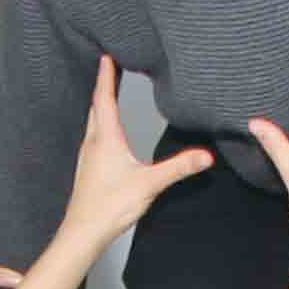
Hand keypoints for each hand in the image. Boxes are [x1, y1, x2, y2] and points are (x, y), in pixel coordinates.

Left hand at [54, 51, 213, 252]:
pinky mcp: (88, 169)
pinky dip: (99, 124)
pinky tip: (106, 134)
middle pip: (96, 106)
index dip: (106, 76)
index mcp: (106, 139)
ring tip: (107, 93)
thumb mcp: (150, 184)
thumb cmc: (110, 207)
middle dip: (103, 86)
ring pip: (92, 122)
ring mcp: (88, 156)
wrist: (83, 232)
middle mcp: (93, 142)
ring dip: (100, 105)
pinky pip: (93, 137)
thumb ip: (178, 168)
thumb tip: (205, 156)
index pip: (105, 98)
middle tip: (107, 68)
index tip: (106, 56)